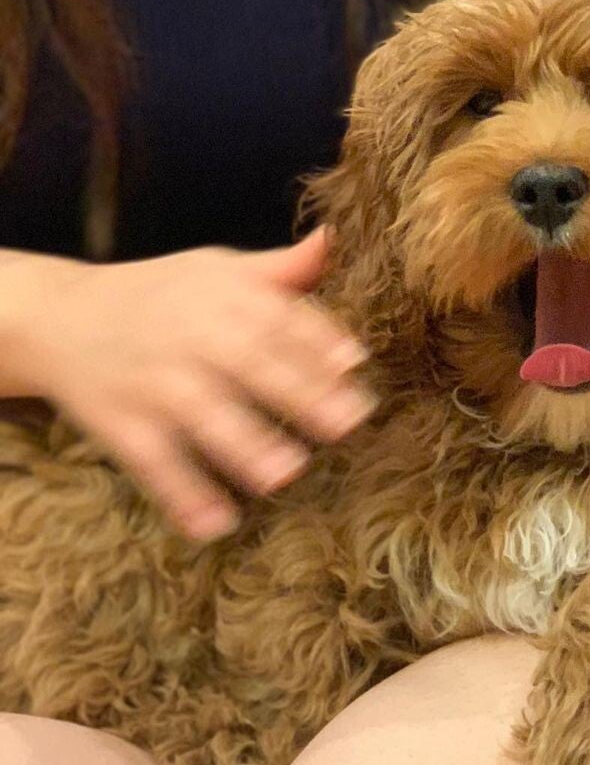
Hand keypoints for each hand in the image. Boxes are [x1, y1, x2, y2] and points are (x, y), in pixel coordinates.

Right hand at [2, 229, 372, 539]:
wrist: (59, 315)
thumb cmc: (165, 295)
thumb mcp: (220, 270)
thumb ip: (282, 270)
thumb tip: (334, 240)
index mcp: (222, 295)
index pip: (278, 317)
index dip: (317, 339)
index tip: (355, 364)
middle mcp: (189, 335)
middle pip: (248, 362)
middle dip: (298, 392)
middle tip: (347, 422)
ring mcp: (153, 382)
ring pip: (201, 415)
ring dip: (243, 444)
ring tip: (286, 473)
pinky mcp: (121, 424)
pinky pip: (153, 462)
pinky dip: (181, 494)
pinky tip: (215, 525)